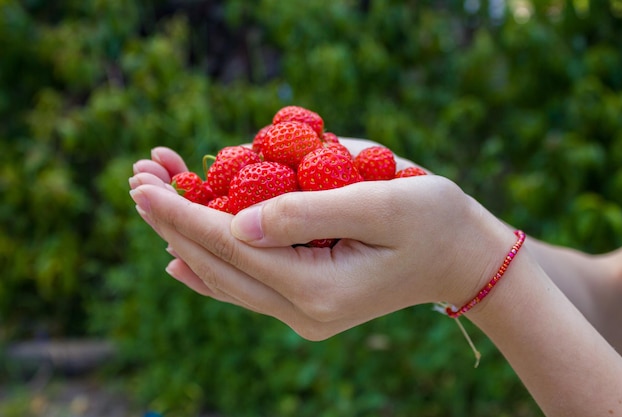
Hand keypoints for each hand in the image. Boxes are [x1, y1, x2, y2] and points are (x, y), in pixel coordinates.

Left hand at [129, 142, 511, 339]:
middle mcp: (303, 312)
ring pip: (225, 277)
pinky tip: (180, 255)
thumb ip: (307, 211)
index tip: (142, 184)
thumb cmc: (431, 218)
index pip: (230, 245)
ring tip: (153, 201)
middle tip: (135, 180)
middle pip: (217, 264)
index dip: (182, 212)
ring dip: (185, 237)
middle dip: (172, 221)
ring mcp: (303, 315)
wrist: (460, 258)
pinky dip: (210, 261)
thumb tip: (237, 222)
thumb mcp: (380, 201)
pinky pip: (244, 286)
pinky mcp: (306, 305)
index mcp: (318, 287)